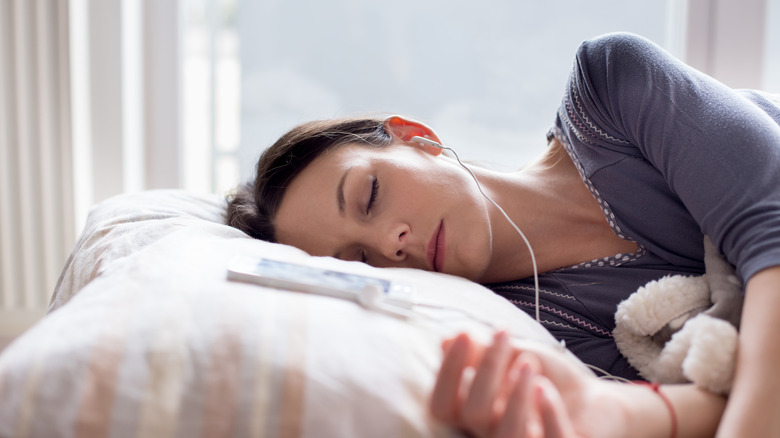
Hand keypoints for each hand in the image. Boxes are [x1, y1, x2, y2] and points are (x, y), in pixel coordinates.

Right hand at [430, 331, 608, 437]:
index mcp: (474, 415)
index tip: (464, 334)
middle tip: (505, 334)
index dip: (448, 372)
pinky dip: (548, 414)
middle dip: (487, 369)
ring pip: (505, 436)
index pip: (442, 405)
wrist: (591, 399)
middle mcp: (491, 435)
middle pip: (473, 415)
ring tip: (528, 363)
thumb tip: (445, 341)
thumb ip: (482, 354)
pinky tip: (547, 388)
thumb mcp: (513, 358)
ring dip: (515, 396)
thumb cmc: (546, 378)